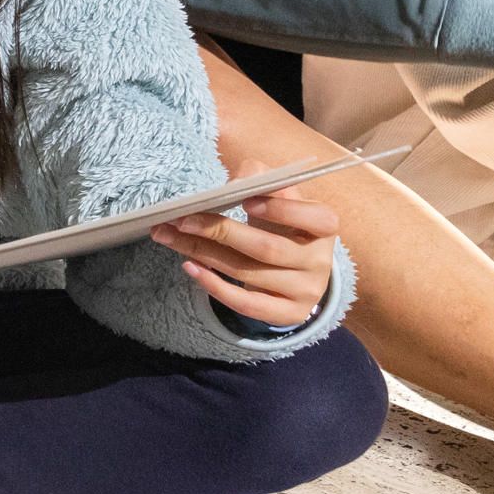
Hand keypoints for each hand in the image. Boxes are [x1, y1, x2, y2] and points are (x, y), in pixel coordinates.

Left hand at [152, 160, 338, 330]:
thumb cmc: (280, 223)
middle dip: (218, 231)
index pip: (316, 218)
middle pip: (266, 248)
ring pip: (247, 273)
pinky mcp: (288, 314)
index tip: (244, 199)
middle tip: (181, 219)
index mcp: (324, 226)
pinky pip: (247, 305)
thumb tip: (236, 183)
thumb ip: (261, 179)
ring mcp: (306, 291)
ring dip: (202, 253)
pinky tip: (189, 266)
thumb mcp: (279, 198)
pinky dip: (214, 286)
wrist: (294, 269)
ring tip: (169, 237)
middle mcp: (319, 261)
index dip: (281, 209)